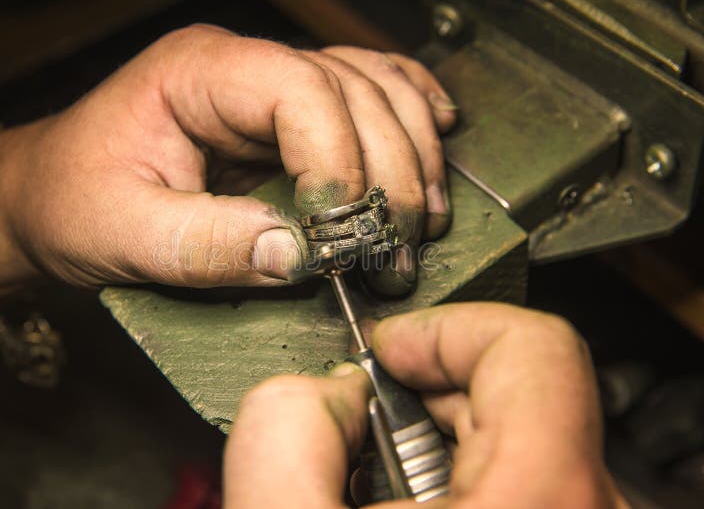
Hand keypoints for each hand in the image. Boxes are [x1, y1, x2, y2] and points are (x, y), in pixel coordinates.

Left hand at [0, 24, 455, 291]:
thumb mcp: (121, 232)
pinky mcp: (286, 117)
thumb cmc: (71, 201)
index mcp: (199, 72)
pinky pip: (368, 94)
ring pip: (376, 87)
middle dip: (389, 170)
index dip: (339, 159)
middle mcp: (244, 67)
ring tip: (425, 217)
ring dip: (412, 151)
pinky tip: (437, 135)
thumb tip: (298, 257)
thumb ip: (205, 245)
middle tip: (397, 246)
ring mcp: (270, 85)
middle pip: (354, 89)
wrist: (53, 193)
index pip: (300, 91)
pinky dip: (409, 115)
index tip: (343, 233)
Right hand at [223, 303, 629, 507]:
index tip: (392, 352)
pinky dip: (466, 486)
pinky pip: (531, 483)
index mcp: (539, 500)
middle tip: (365, 442)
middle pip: (517, 389)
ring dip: (440, 449)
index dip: (446, 329)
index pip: (533, 344)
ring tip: (382, 497)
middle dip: (422, 398)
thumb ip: (282, 432)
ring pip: (521, 441)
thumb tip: (318, 391)